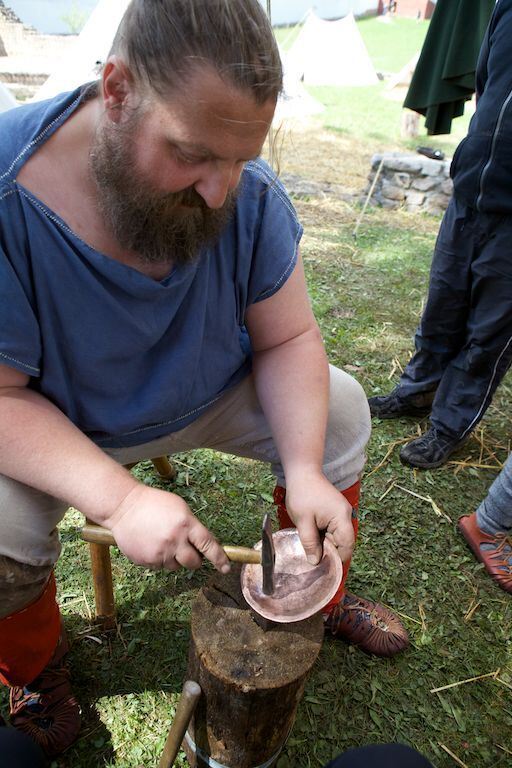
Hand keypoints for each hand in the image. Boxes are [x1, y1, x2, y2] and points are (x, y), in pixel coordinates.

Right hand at [105, 484, 229, 571]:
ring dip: (173, 558)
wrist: (123, 506)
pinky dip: (158, 559)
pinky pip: (159, 566)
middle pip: (193, 563)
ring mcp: (160, 552)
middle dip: (194, 560)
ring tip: (161, 540)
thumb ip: (192, 526)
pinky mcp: (146, 560)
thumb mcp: (180, 508)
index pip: (208, 545)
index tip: (225, 567)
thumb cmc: (153, 503)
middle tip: (187, 551)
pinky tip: (150, 543)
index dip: (219, 558)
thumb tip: (203, 544)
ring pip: (175, 566)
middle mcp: (175, 540)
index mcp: (186, 524)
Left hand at [283, 472, 354, 564]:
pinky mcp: (335, 510)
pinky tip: (313, 537)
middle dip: (330, 552)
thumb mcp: (303, 522)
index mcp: (342, 517)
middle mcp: (346, 515)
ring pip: (337, 536)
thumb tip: (315, 562)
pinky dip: (324, 535)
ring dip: (326, 543)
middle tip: (315, 561)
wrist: (302, 472)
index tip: (325, 568)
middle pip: (343, 542)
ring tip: (312, 549)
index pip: (347, 545)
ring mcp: (341, 512)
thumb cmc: (302, 494)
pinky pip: (333, 528)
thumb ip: (310, 543)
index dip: (338, 559)